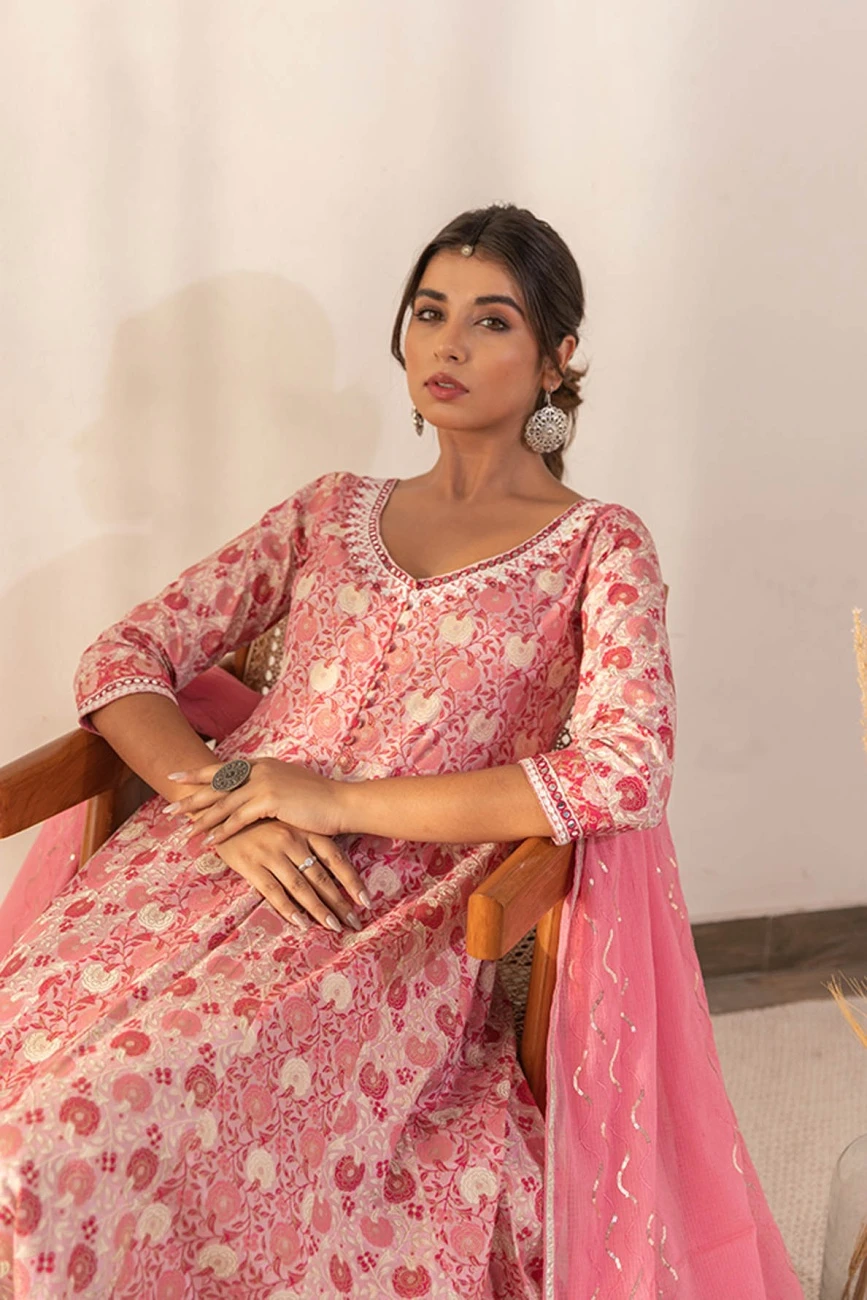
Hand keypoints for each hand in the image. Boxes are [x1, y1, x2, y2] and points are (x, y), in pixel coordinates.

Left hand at [165, 758, 348, 845]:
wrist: (340, 803)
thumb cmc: (317, 799)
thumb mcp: (288, 785)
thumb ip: (266, 785)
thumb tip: (249, 793)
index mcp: (262, 764)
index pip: (223, 769)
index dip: (197, 774)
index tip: (176, 777)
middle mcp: (259, 769)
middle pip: (217, 785)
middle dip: (191, 798)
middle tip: (169, 809)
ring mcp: (264, 783)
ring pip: (224, 803)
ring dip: (202, 819)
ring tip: (185, 831)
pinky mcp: (270, 799)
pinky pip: (239, 818)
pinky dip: (223, 830)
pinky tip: (210, 841)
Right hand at [210, 820, 369, 932]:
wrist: (221, 808)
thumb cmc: (261, 820)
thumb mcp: (289, 823)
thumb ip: (309, 843)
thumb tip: (335, 871)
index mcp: (304, 830)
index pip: (336, 859)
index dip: (352, 881)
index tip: (366, 902)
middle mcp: (290, 839)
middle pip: (321, 877)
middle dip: (340, 902)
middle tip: (354, 922)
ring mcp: (270, 851)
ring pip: (300, 886)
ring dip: (318, 909)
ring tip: (333, 926)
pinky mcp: (250, 863)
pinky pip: (273, 891)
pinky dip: (288, 909)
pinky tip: (300, 924)